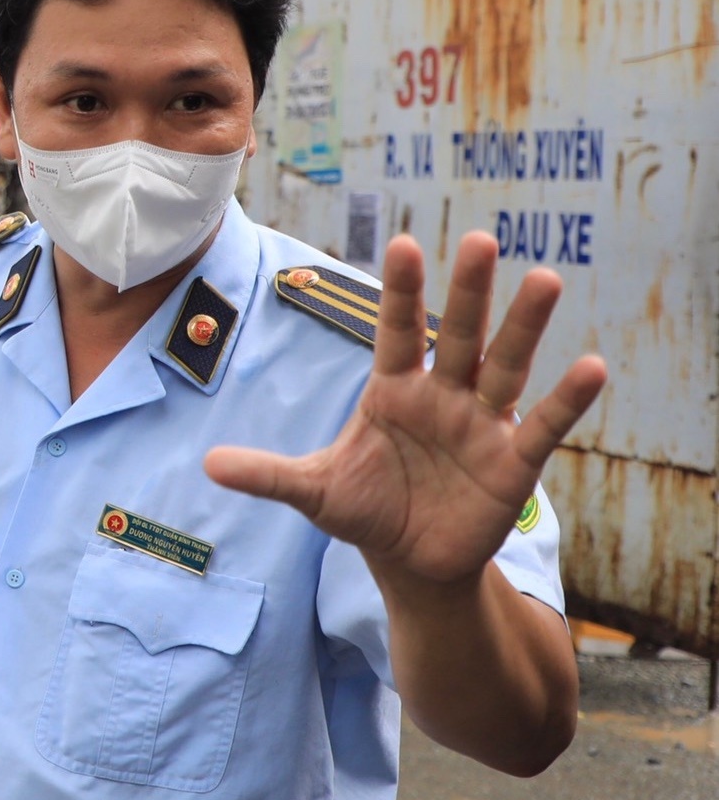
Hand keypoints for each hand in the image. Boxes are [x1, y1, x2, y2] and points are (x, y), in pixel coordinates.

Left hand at [206, 233, 606, 584]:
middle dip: (468, 292)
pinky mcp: (513, 461)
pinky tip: (592, 366)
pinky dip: (567, 399)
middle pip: (456, 335)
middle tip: (481, 240)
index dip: (400, 291)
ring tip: (546, 279)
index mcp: (393, 390)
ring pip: (504, 366)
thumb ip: (268, 474)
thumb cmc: (366, 510)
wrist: (410, 560)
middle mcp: (442, 395)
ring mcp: (482, 424)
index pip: (394, 330)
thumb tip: (207, 464)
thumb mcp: (314, 492)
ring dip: (524, 327)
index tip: (403, 242)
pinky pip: (544, 425)